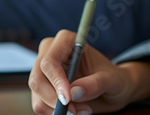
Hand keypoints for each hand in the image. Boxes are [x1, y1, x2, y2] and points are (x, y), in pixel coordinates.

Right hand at [28, 30, 149, 114]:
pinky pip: (39, 104)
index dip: (56, 81)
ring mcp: (44, 70)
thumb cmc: (113, 78)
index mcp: (66, 41)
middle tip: (75, 112)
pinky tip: (74, 111)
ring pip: (37, 94)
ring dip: (57, 108)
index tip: (68, 99)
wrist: (112, 89)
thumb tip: (73, 92)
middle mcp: (50, 52)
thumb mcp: (111, 80)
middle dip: (54, 99)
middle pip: (37, 78)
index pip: (50, 61)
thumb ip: (95, 84)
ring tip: (82, 110)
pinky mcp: (43, 87)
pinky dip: (54, 112)